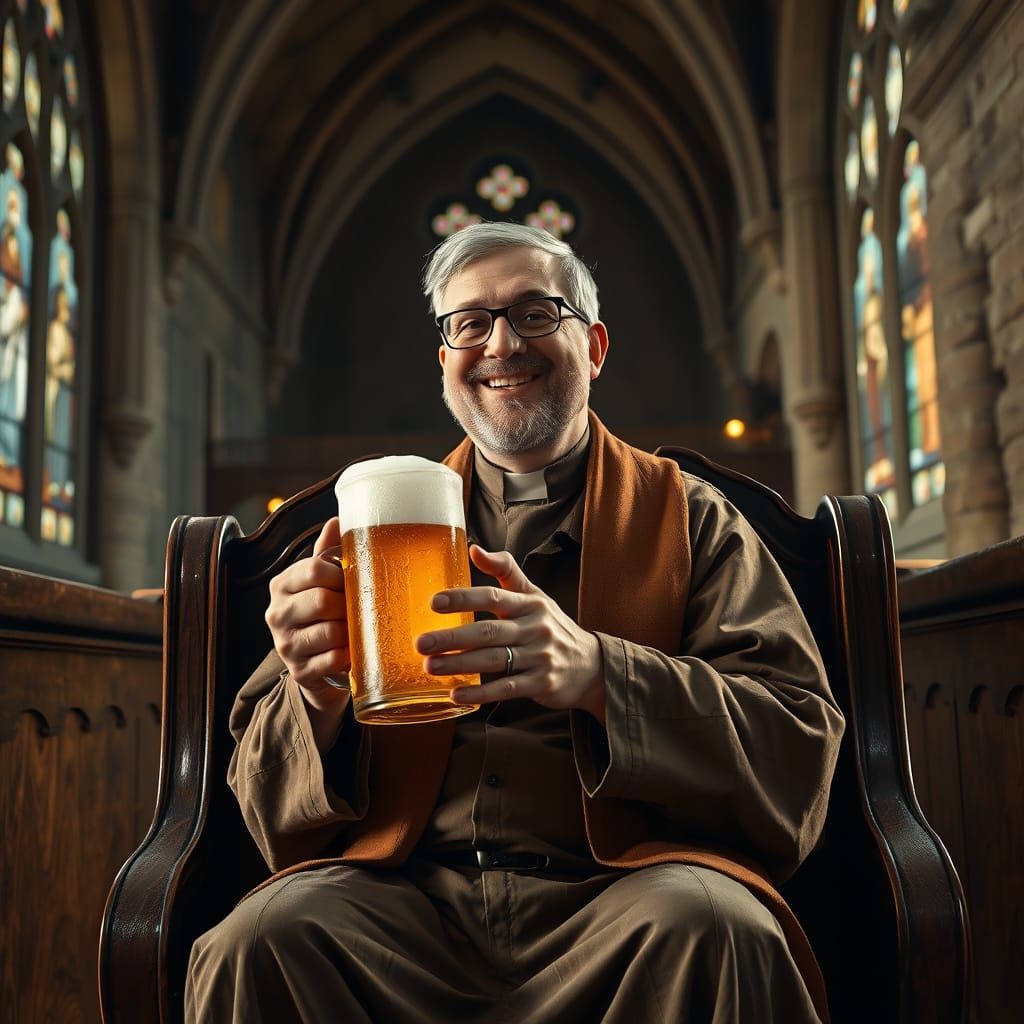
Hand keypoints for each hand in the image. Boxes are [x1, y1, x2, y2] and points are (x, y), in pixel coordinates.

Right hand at [265, 517, 349, 709]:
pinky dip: (348, 655)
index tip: (353, 581)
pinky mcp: (300, 671)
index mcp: (282, 585)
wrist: (316, 665)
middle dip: (348, 604)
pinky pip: (333, 659)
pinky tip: (352, 651)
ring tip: (357, 629)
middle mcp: (277, 614)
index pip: (313, 570)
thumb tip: (337, 519)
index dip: (340, 575)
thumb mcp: (321, 581)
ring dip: (351, 630)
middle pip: (323, 600)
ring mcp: (285, 645)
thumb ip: (327, 552)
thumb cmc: (322, 614)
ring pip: (330, 631)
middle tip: (360, 608)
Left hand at [415, 545, 605, 722]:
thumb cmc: (554, 626)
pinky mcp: (541, 684)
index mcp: (530, 604)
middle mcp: (535, 628)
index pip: (493, 597)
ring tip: (431, 666)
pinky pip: (507, 689)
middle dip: (452, 637)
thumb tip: (473, 548)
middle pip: (488, 631)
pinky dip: (481, 692)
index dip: (463, 598)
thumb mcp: (535, 595)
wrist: (591, 666)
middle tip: (421, 642)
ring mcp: (540, 657)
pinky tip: (457, 693)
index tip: (434, 602)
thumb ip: (506, 570)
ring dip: (460, 664)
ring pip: (495, 660)